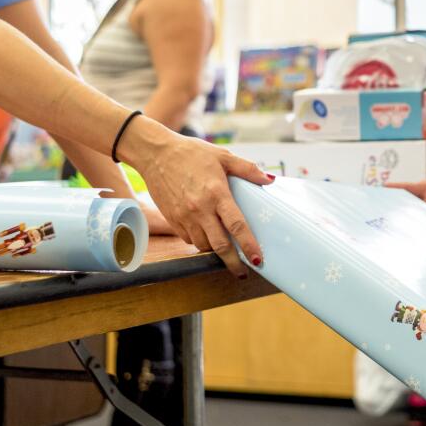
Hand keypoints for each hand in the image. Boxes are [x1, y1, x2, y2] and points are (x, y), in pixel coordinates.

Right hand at [134, 133, 272, 275]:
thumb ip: (248, 169)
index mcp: (216, 193)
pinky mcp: (172, 219)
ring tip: (226, 250)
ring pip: (203, 245)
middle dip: (233, 262)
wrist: (156, 154)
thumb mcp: (223, 156)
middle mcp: (200, 209)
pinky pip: (188, 239)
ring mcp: (184, 217)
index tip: (258, 260)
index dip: (248, 245)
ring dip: (215, 251)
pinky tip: (206, 235)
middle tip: (243, 272)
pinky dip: (199, 241)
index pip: (237, 226)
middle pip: (219, 245)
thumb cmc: (191, 153)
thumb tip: (270, 179)